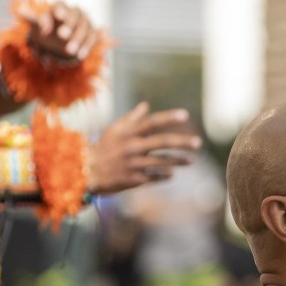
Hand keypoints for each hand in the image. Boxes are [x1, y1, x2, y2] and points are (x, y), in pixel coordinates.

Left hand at [22, 0, 101, 64]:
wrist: (60, 44)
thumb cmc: (48, 32)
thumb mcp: (37, 26)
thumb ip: (32, 19)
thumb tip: (20, 10)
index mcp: (60, 7)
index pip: (61, 4)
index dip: (60, 9)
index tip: (58, 16)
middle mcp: (75, 12)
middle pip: (75, 14)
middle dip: (69, 25)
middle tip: (61, 36)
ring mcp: (86, 22)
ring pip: (85, 26)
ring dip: (78, 39)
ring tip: (70, 51)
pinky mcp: (93, 33)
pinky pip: (93, 37)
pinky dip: (87, 45)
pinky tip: (80, 55)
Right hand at [88, 102, 202, 194]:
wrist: (87, 172)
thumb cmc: (104, 149)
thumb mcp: (114, 130)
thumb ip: (131, 119)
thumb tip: (146, 105)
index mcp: (128, 132)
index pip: (151, 122)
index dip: (168, 118)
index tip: (185, 115)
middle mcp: (132, 146)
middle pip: (162, 142)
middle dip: (182, 142)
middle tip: (198, 143)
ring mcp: (133, 164)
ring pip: (161, 161)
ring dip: (178, 161)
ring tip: (192, 161)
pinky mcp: (133, 179)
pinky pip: (153, 177)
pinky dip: (164, 175)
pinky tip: (172, 174)